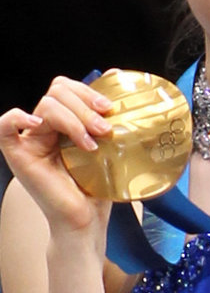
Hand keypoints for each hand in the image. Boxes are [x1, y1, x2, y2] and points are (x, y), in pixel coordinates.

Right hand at [0, 75, 114, 238]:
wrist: (87, 219)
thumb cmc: (98, 186)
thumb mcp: (108, 143)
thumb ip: (106, 113)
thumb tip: (115, 74)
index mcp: (63, 121)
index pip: (66, 87)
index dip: (87, 91)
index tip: (110, 109)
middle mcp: (44, 127)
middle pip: (57, 92)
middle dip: (85, 105)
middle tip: (105, 128)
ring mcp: (30, 140)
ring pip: (47, 105)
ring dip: (75, 118)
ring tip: (93, 140)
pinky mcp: (18, 155)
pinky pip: (4, 127)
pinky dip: (19, 117)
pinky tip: (41, 126)